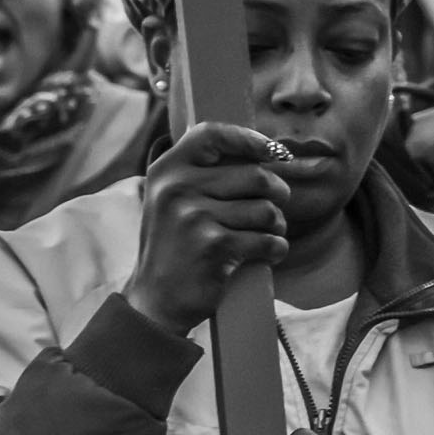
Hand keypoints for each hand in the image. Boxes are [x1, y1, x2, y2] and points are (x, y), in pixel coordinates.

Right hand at [124, 122, 291, 336]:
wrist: (156, 300)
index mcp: (167, 170)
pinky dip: (276, 249)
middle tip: (271, 211)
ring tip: (261, 236)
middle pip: (257, 176)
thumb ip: (206, 173)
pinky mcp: (213, 246)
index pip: (211, 134)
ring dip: (277, 226)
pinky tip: (265, 254)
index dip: (250, 139)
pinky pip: (268, 239)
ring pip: (268, 209)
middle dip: (277, 195)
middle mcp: (176, 188)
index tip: (274, 151)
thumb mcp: (174, 199)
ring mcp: (193, 217)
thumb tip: (265, 150)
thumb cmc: (176, 246)